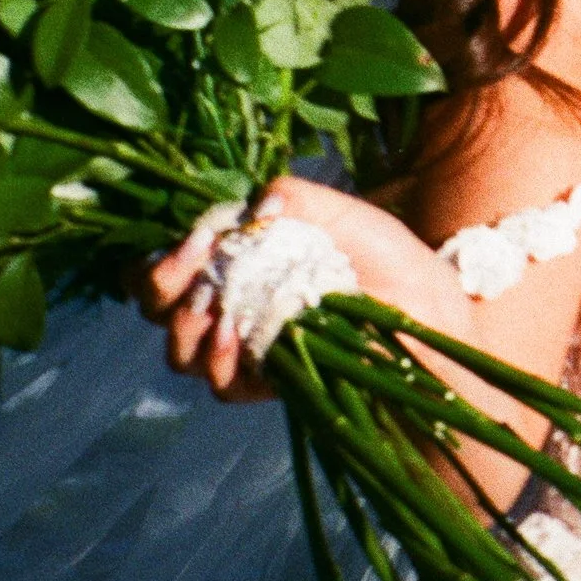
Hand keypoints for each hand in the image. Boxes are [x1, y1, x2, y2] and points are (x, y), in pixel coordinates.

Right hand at [138, 173, 439, 403]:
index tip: (192, 244)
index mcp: (232, 259)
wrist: (425, 303)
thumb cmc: (379, 251)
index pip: (160, 267)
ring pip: (179, 353)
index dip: (158, 259)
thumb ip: (288, 196)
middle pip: (155, 310)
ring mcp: (245, 345)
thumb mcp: (333, 209)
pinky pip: (222, 384)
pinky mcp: (269, 380)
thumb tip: (252, 211)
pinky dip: (222, 361)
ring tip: (222, 311)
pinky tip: (239, 340)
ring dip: (188, 329)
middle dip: (161, 292)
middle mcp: (227, 304)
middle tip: (194, 276)